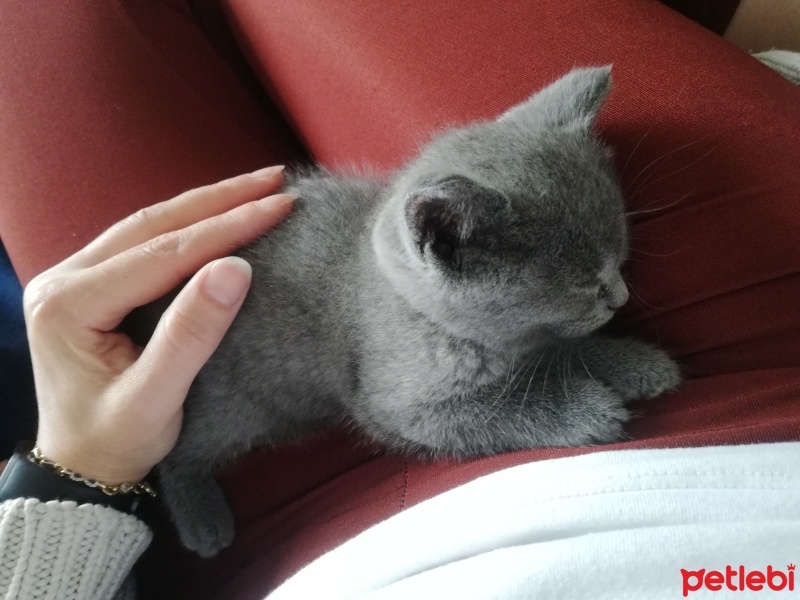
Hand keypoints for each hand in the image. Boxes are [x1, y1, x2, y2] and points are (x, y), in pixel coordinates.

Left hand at [23, 166, 292, 484]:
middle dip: (219, 200)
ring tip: (256, 187)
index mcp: (69, 305)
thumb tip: (236, 268)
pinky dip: (188, 224)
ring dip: (205, 204)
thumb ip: (191, 334)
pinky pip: (144, 241)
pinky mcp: (91, 284)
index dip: (226, 228)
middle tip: (274, 181)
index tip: (278, 207)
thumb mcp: (156, 398)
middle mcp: (62, 279)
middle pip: (154, 226)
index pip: (163, 254)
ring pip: (149, 226)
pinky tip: (219, 213)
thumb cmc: (115, 441)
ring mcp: (73, 277)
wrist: (81, 467)